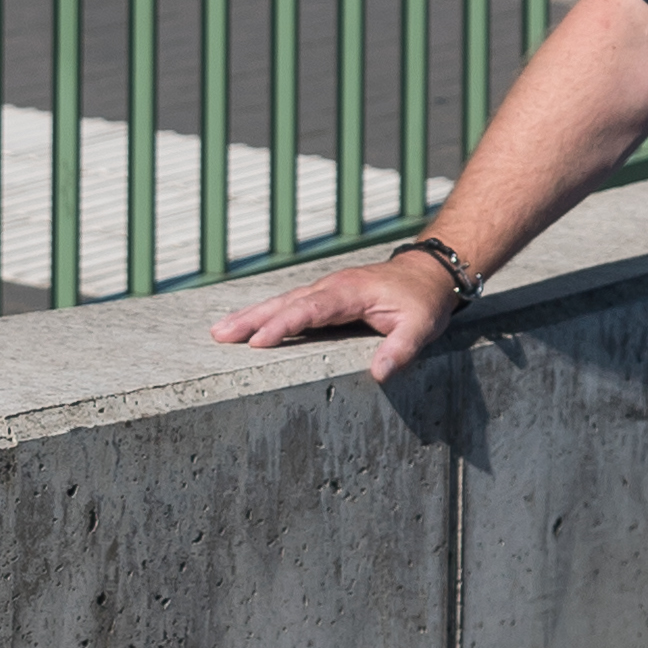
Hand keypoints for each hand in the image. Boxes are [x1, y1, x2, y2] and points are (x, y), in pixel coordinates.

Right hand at [211, 250, 464, 381]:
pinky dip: (266, 313)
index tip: (257, 341)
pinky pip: (290, 304)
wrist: (427, 273)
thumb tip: (378, 374)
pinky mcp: (325, 298)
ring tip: (219, 331)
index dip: (283, 324)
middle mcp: (331, 287)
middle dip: (251, 318)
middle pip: (285, 302)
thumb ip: (400, 350)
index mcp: (349, 292)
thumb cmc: (423, 301)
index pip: (310, 309)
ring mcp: (325, 290)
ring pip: (282, 301)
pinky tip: (246, 325)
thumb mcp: (421, 327)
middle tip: (219, 334)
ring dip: (251, 315)